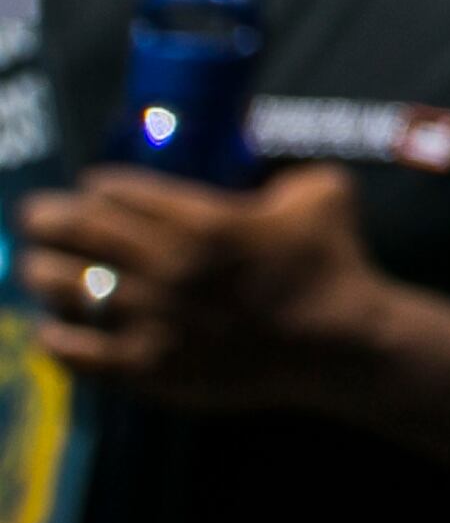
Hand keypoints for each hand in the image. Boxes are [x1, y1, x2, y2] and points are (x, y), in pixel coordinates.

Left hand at [20, 164, 376, 410]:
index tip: (92, 187)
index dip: (97, 185)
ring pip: (67, 287)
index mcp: (204, 221)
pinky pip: (79, 352)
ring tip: (38, 268)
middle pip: (79, 231)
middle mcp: (168, 267)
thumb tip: (264, 154)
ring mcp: (154, 320)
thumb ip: (284, 170)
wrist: (339, 343)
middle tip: (37, 216)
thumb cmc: (334, 263)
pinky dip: (56, 336)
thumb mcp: (324, 193)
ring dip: (42, 272)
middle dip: (47, 218)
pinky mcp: (150, 368)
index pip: (119, 191)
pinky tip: (53, 328)